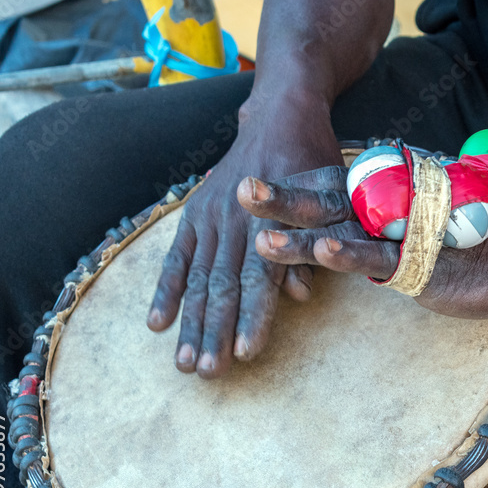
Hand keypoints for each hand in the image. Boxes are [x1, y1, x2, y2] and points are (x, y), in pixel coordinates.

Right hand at [147, 99, 342, 377]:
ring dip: (189, 323)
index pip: (261, 278)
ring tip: (183, 364)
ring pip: (198, 279)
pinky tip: (155, 324)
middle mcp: (237, 222)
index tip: (247, 353)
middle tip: (207, 373)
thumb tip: (299, 293)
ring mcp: (211, 218)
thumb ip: (316, 246)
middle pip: (223, 286)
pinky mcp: (195, 214)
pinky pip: (176, 258)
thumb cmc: (316, 163)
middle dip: (215, 332)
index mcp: (272, 222)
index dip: (254, 317)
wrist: (283, 114)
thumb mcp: (332, 199)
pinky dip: (165, 290)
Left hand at [237, 168, 487, 318]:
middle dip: (282, 200)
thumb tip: (352, 244)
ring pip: (343, 230)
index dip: (292, 190)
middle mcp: (388, 216)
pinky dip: (348, 255)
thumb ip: (383, 242)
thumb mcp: (418, 248)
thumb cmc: (475, 252)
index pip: (330, 197)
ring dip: (300, 229)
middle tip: (242, 190)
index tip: (251, 185)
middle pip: (326, 204)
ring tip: (259, 230)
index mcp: (384, 209)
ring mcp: (403, 237)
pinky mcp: (420, 263)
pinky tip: (319, 250)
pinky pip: (379, 259)